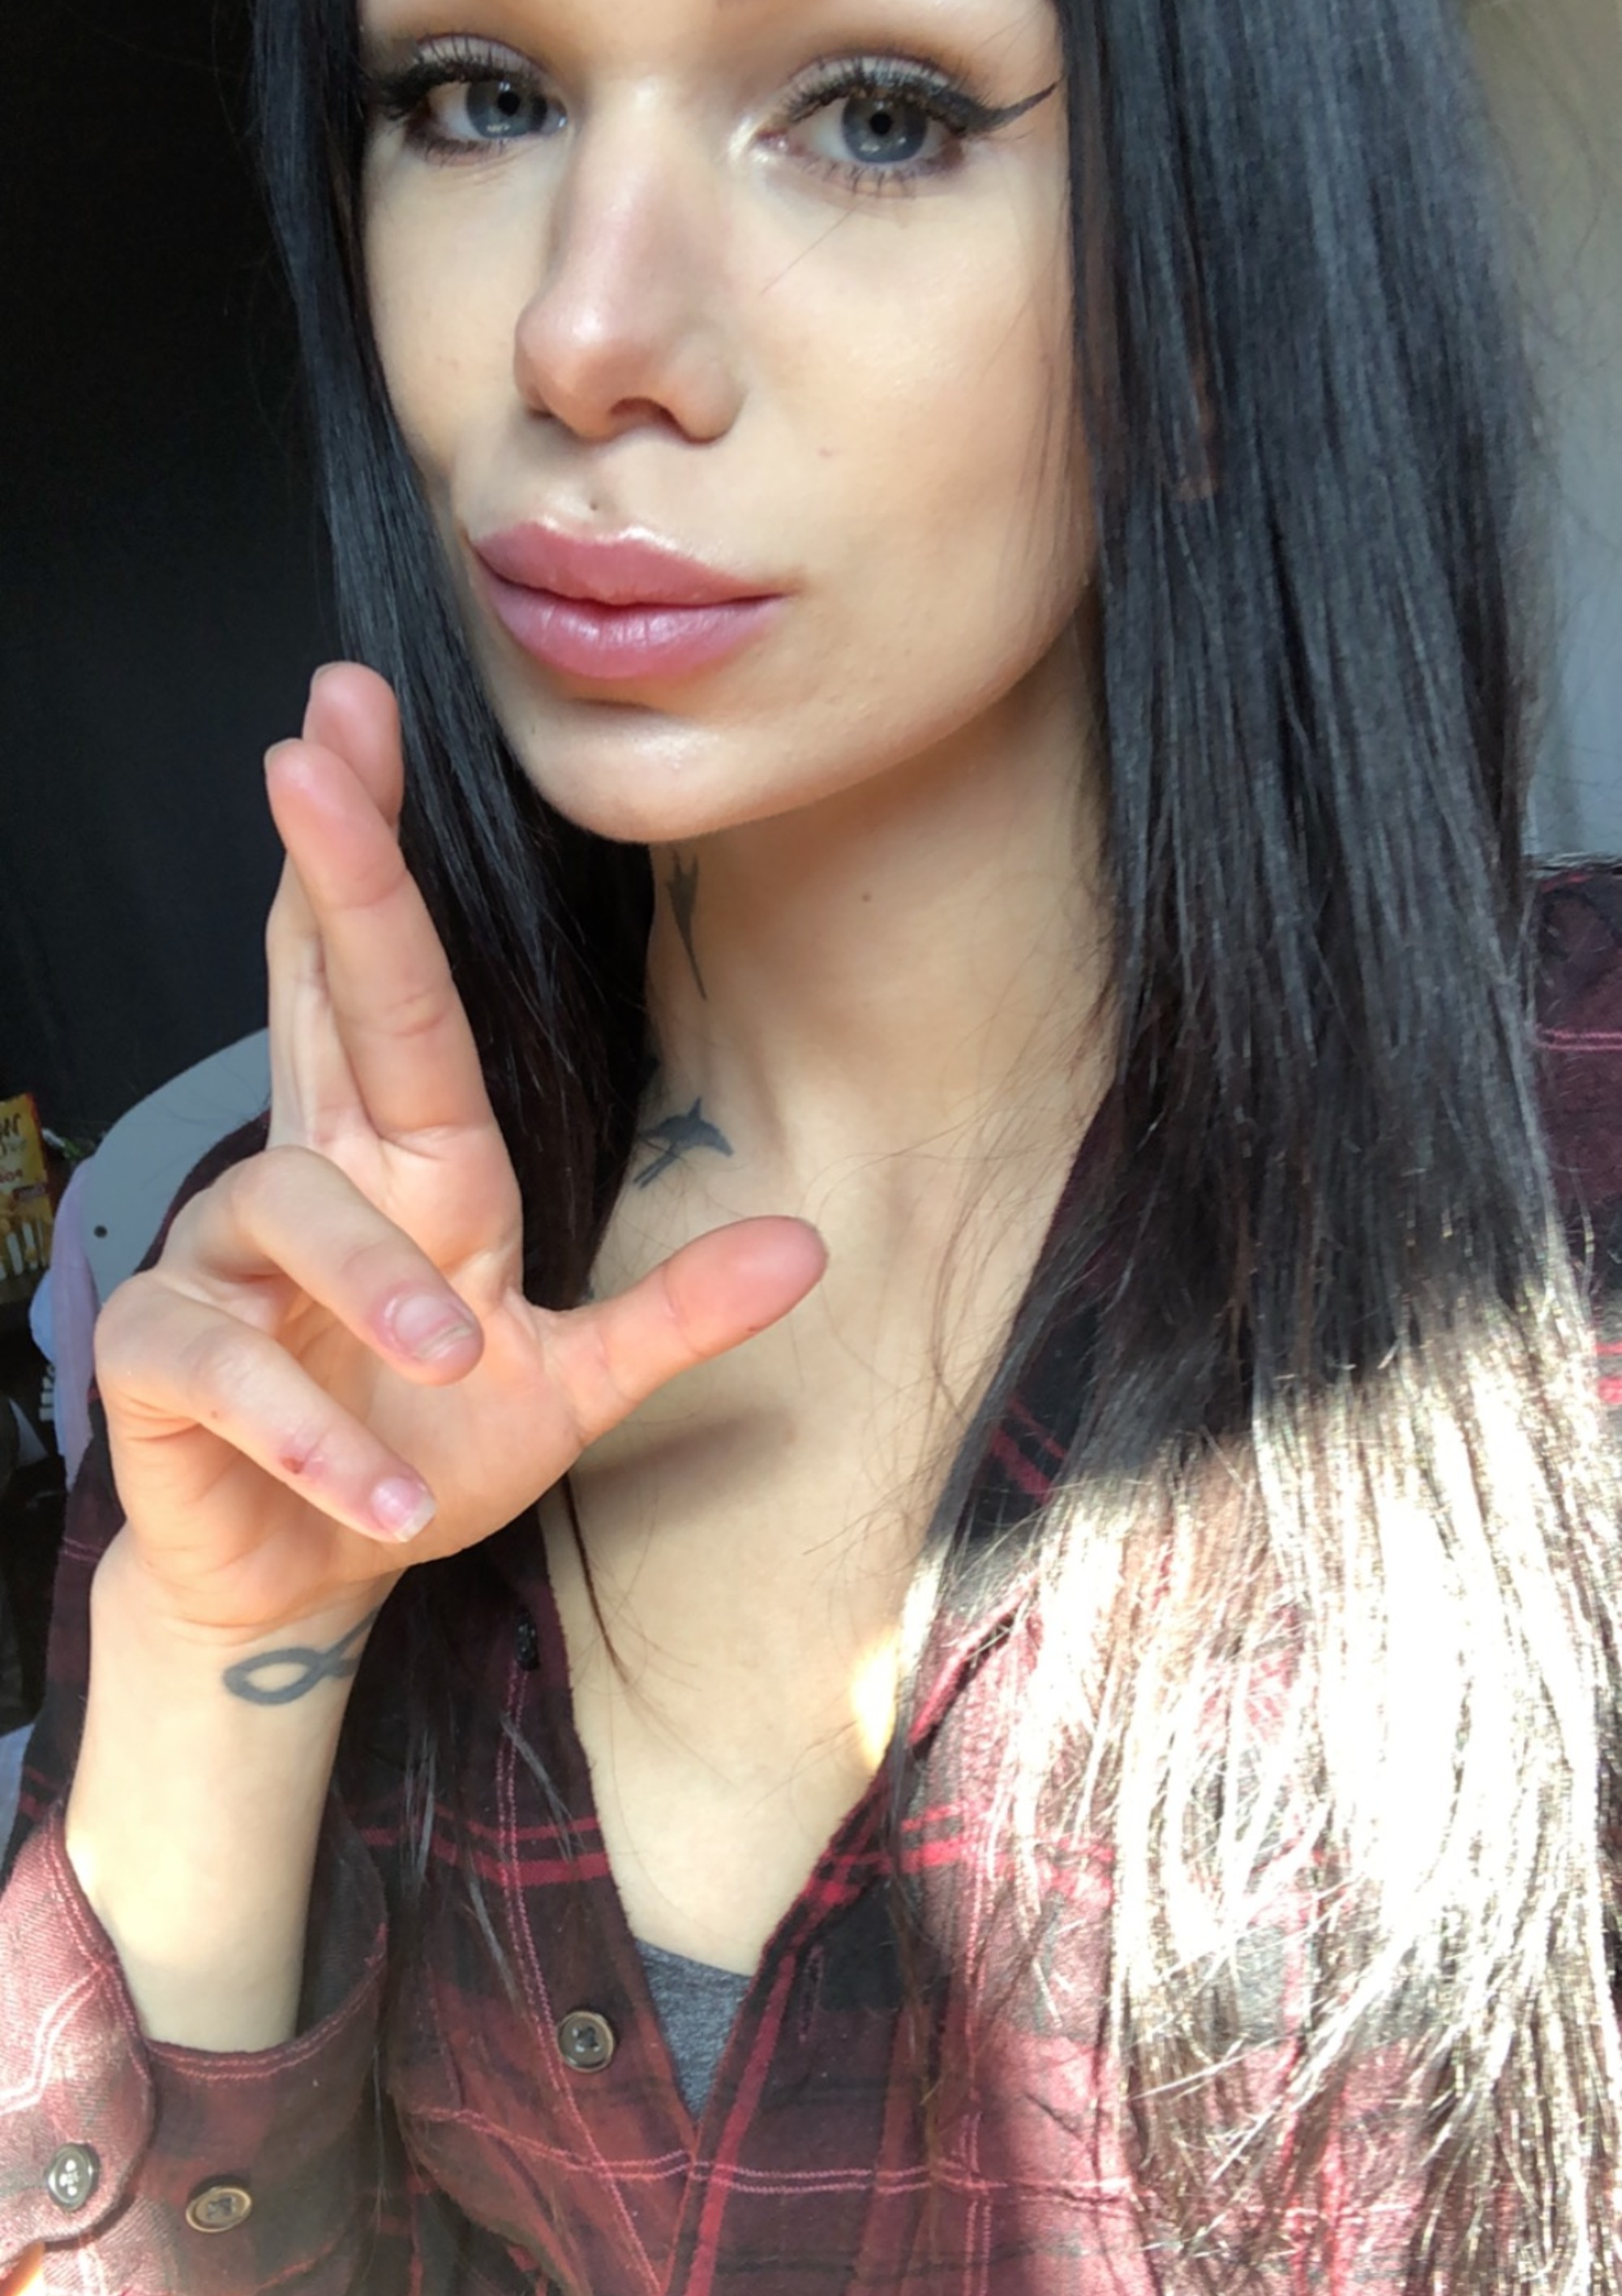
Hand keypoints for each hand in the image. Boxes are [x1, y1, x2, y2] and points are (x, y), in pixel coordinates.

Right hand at [93, 666, 823, 1645]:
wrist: (310, 1577)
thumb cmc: (426, 1452)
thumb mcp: (572, 1388)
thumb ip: (675, 1318)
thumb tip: (810, 1247)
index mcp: (409, 1170)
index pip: (388, 990)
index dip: (370, 861)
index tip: (355, 717)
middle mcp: (310, 1186)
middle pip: (314, 1002)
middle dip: (323, 882)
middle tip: (307, 761)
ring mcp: (221, 1264)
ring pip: (284, 1206)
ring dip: (380, 1289)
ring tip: (455, 1369)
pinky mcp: (161, 1360)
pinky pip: (227, 1362)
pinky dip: (318, 1432)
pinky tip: (386, 1493)